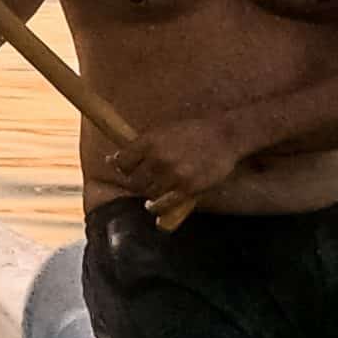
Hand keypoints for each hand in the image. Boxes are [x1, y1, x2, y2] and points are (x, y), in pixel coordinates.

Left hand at [108, 115, 247, 213]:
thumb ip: (141, 145)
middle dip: (137, 182)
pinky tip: (154, 205)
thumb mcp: (164, 130)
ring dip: (149, 194)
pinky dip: (157, 207)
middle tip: (143, 181)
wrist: (225, 135)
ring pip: (149, 193)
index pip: (123, 162)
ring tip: (153, 191)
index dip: (123, 168)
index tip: (128, 169)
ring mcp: (173, 175)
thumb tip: (112, 159)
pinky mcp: (187, 188)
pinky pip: (164, 204)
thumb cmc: (194, 131)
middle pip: (135, 181)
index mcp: (150, 140)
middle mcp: (158, 158)